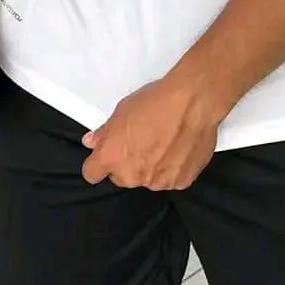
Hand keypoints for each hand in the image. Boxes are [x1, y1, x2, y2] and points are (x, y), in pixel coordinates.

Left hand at [81, 76, 222, 189]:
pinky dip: (173, 168)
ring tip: (165, 142)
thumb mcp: (122, 109)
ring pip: (148, 179)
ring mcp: (157, 182)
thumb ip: (104, 132)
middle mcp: (132, 175)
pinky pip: (171, 179)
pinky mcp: (180, 182)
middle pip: (121, 177)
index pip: (91, 173)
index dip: (98, 164)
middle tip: (142, 141)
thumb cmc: (157, 102)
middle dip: (128, 164)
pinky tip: (179, 148)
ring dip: (152, 167)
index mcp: (112, 157)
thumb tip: (93, 141)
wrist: (193, 102)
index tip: (105, 156)